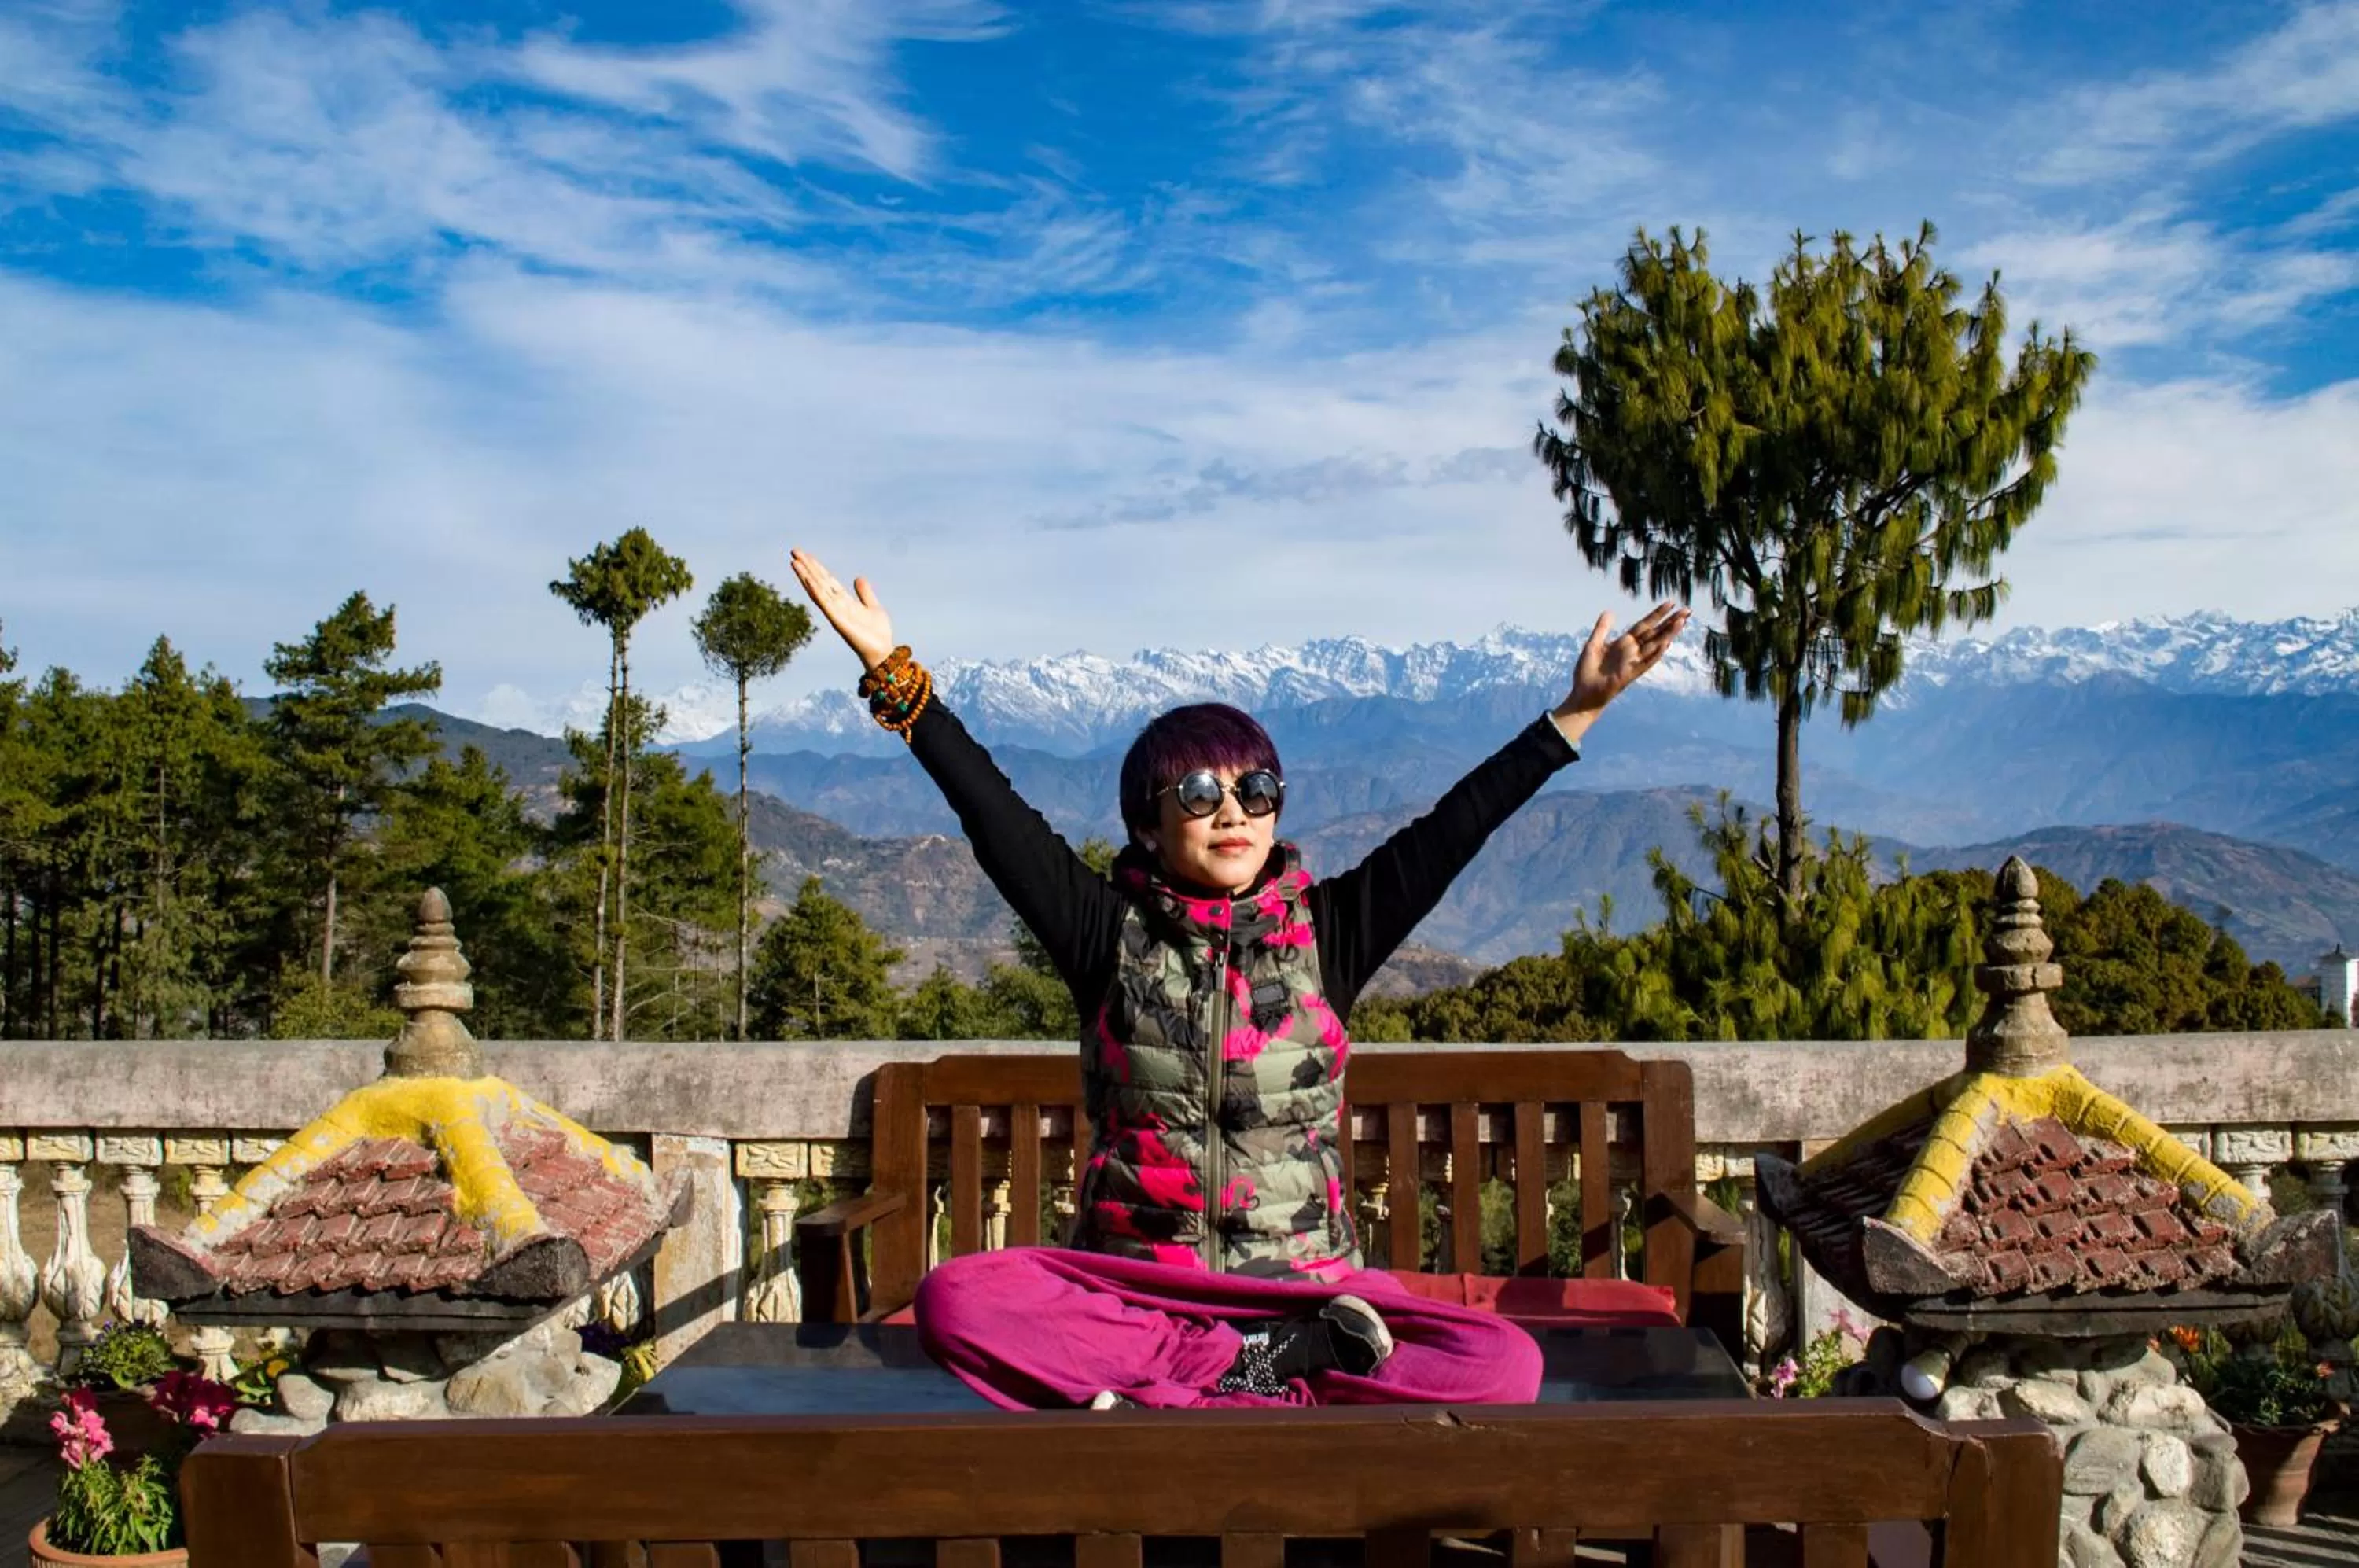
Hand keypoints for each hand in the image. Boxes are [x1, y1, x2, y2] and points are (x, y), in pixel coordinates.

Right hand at [789, 549, 895, 673]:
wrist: (883, 652)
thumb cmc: (878, 633)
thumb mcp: (873, 607)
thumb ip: (865, 593)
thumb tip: (858, 578)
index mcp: (844, 601)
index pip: (827, 580)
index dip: (817, 567)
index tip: (806, 555)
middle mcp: (836, 606)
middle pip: (819, 582)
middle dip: (807, 567)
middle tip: (794, 551)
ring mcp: (836, 613)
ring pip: (817, 590)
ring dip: (806, 576)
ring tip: (795, 562)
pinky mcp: (838, 622)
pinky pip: (825, 604)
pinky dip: (816, 592)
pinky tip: (808, 580)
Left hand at [1551, 601, 1688, 745]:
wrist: (1583, 694)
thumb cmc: (1587, 672)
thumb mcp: (1593, 645)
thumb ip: (1602, 629)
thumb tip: (1610, 611)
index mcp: (1624, 643)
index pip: (1644, 625)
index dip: (1657, 614)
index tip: (1670, 602)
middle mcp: (1632, 652)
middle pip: (1655, 633)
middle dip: (1670, 622)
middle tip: (1687, 610)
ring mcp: (1633, 663)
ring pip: (1655, 645)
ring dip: (1668, 634)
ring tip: (1681, 622)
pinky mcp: (1630, 674)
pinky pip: (1646, 662)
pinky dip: (1656, 653)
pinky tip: (1666, 643)